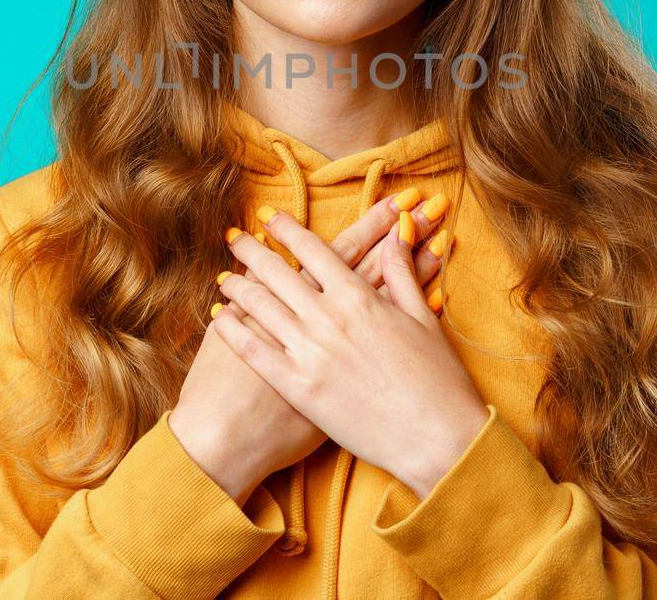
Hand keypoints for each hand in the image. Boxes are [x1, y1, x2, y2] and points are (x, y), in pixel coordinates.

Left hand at [210, 209, 489, 500]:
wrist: (436, 439)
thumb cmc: (437, 379)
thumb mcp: (423, 317)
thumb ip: (403, 272)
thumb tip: (398, 230)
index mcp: (359, 297)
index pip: (313, 250)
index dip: (286, 230)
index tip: (268, 217)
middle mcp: (328, 319)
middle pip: (277, 273)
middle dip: (252, 252)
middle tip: (234, 239)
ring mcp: (309, 353)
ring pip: (259, 306)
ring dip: (237, 286)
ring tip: (224, 277)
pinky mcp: (298, 388)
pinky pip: (253, 351)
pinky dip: (232, 330)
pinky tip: (220, 319)